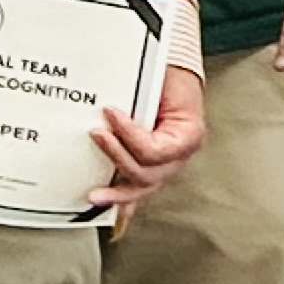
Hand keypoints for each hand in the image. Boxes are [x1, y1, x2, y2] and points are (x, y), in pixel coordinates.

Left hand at [91, 64, 207, 213]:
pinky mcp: (148, 165)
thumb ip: (141, 96)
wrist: (171, 72)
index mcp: (187, 135)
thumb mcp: (160, 80)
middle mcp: (177, 155)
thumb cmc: (168, 75)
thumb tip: (109, 105)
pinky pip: (138, 188)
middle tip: (96, 136)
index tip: (110, 112)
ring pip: (142, 188)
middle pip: (148, 174)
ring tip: (95, 195)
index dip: (131, 135)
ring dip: (118, 194)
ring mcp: (164, 164)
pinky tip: (112, 212)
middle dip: (118, 159)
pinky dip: (125, 202)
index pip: (156, 150)